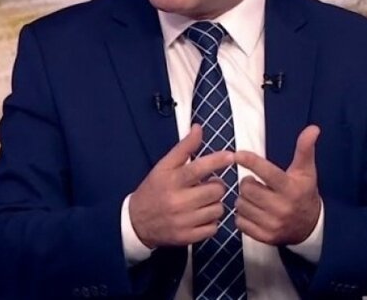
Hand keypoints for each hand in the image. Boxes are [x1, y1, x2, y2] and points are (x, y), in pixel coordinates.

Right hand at [128, 124, 234, 247]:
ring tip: (202, 202)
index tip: (230, 156)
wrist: (136, 222)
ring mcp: (182, 221)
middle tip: (207, 186)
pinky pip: (213, 228)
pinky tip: (199, 216)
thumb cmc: (153, 189)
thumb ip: (183, 147)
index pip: (198, 168)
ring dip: (214, 204)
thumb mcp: (164, 166)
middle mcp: (177, 201)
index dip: (216, 160)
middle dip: (216, 186)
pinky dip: (210, 222)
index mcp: (171, 180)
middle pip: (215, 190)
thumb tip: (199, 128)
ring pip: (218, 210)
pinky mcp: (187, 238)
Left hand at [234, 124, 321, 245]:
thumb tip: (313, 128)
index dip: (250, 161)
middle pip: (247, 188)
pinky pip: (240, 222)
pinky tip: (253, 212)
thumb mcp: (306, 171)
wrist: (310, 227)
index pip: (266, 172)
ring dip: (244, 199)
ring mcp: (273, 224)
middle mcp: (282, 207)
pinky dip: (243, 215)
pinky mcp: (265, 237)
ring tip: (256, 198)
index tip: (238, 154)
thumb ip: (305, 149)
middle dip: (248, 183)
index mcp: (291, 188)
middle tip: (256, 184)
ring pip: (241, 204)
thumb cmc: (304, 193)